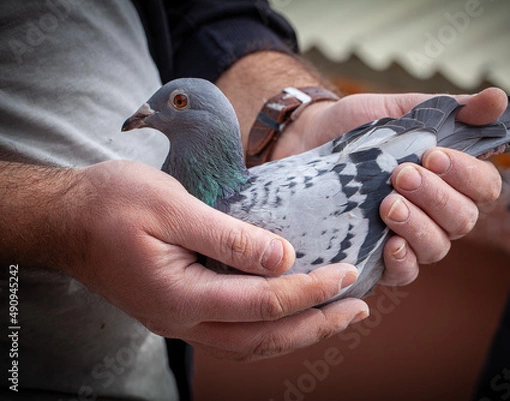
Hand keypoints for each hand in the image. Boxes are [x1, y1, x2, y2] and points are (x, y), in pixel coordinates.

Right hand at [68, 160, 367, 360]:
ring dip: (297, 331)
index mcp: (181, 296)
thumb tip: (282, 258)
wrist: (66, 220)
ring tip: (336, 315)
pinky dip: (270, 326)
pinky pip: (234, 331)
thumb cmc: (112, 204)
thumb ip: (227, 237)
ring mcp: (180, 320)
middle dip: (316, 324)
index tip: (347, 273)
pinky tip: (290, 311)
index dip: (310, 290)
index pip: (264, 304)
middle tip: (358, 308)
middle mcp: (182, 320)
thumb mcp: (171, 206)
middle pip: (264, 337)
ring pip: (251, 343)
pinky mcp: (180, 310)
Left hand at [275, 88, 506, 285]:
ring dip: (418, 226)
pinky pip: (403, 273)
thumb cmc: (356, 127)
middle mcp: (435, 212)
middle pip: (462, 220)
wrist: (305, 140)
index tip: (434, 155)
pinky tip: (389, 243)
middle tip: (402, 175)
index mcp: (448, 178)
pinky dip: (401, 260)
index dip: (467, 176)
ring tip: (388, 204)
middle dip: (436, 198)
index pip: (483, 187)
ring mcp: (408, 237)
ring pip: (436, 248)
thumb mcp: (401, 111)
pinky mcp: (376, 257)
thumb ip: (450, 109)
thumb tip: (499, 98)